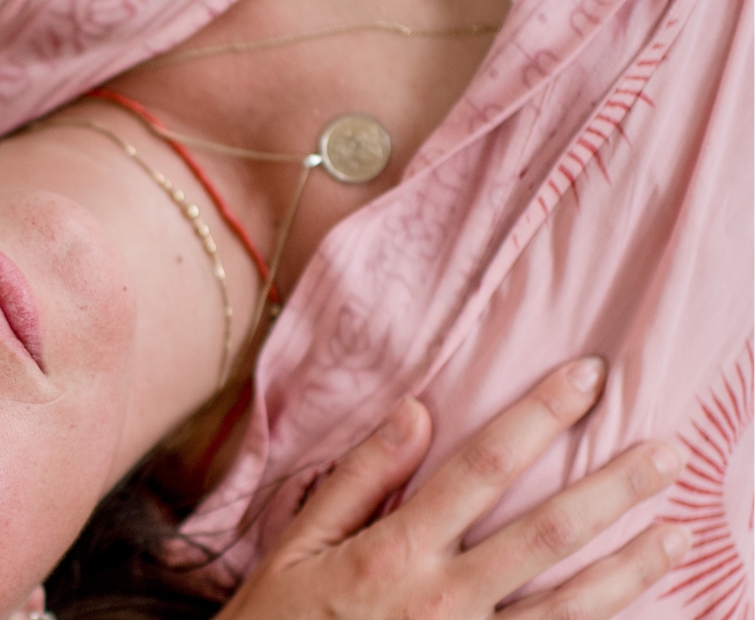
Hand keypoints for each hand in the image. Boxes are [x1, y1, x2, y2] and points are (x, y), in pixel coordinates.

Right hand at [217, 358, 689, 619]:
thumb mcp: (296, 546)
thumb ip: (358, 479)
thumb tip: (415, 411)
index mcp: (394, 550)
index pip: (483, 467)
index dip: (539, 416)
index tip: (587, 377)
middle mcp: (442, 597)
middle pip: (547, 530)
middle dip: (614, 486)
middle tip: (668, 452)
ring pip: (571, 603)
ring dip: (630, 565)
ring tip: (677, 532)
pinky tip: (637, 610)